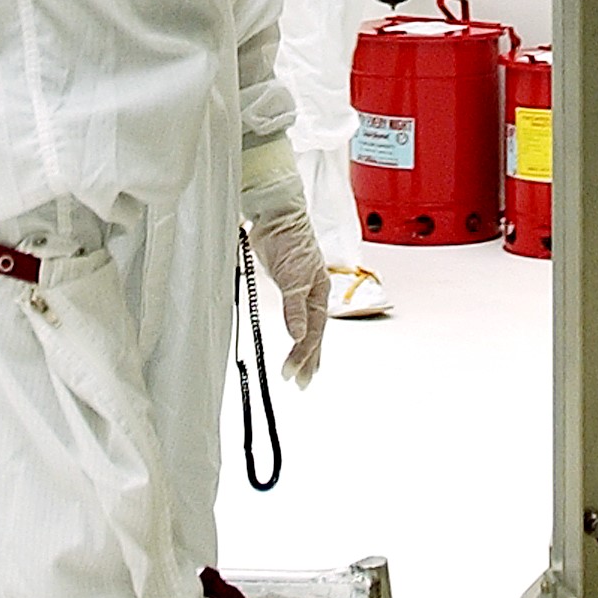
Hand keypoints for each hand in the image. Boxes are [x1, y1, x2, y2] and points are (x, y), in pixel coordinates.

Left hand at [248, 208, 328, 387]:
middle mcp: (314, 293)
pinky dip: (297, 328)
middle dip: (309, 360)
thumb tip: (297, 337)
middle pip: (314, 333)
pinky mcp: (288, 282)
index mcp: (320, 292)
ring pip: (308, 325)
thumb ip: (294, 308)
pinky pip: (296, 313)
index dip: (302, 355)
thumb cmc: (289, 237)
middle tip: (302, 383)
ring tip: (303, 369)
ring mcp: (302, 288)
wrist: (276, 213)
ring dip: (305, 348)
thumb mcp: (292, 277)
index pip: (313, 333)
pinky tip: (296, 335)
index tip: (290, 375)